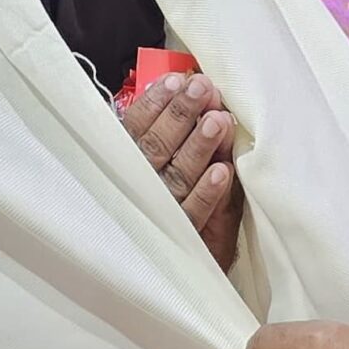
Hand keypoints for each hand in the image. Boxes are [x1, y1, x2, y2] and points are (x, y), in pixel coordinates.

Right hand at [119, 71, 243, 270]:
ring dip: (198, 147)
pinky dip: (207, 193)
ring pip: (176, 177)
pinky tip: (222, 171)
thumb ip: (168, 132)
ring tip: (218, 120)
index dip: (154, 104)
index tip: (175, 80)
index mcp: (126, 165)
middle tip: (202, 88)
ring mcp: (161, 215)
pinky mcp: (185, 240)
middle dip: (180, 116)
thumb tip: (192, 90)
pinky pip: (194, 215)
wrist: (176, 268)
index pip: (133, 129)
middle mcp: (138, 188)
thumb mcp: (157, 165)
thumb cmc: (167, 204)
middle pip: (155, 148)